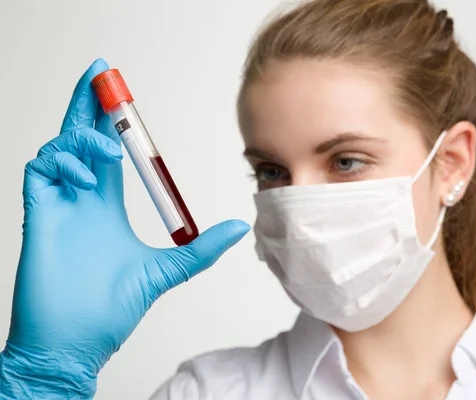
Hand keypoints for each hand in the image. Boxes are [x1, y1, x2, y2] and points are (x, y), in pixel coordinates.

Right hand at [0, 59, 249, 398]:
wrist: (77, 342)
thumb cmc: (111, 310)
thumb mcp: (166, 269)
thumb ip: (201, 249)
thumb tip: (238, 227)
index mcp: (106, 205)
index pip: (109, 152)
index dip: (115, 124)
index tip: (126, 101)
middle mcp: (81, 199)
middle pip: (81, 138)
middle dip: (89, 104)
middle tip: (101, 72)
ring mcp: (58, 205)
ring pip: (59, 149)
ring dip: (83, 137)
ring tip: (109, 148)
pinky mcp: (38, 215)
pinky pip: (39, 171)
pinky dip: (61, 161)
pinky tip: (86, 172)